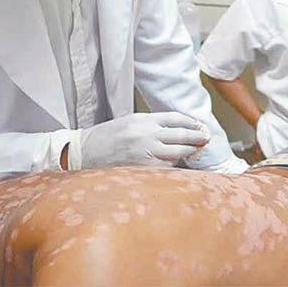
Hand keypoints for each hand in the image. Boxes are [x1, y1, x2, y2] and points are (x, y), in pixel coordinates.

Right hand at [75, 112, 210, 169]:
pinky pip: (166, 166)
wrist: (82, 152)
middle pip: (182, 135)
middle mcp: (147, 134)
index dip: (191, 122)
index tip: (200, 126)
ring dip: (188, 152)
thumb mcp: (128, 121)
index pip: (176, 118)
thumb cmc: (105, 137)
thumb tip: (174, 129)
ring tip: (194, 151)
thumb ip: (151, 124)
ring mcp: (146, 152)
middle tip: (205, 139)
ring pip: (177, 152)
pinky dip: (173, 164)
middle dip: (197, 137)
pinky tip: (176, 163)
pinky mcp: (143, 168)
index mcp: (143, 120)